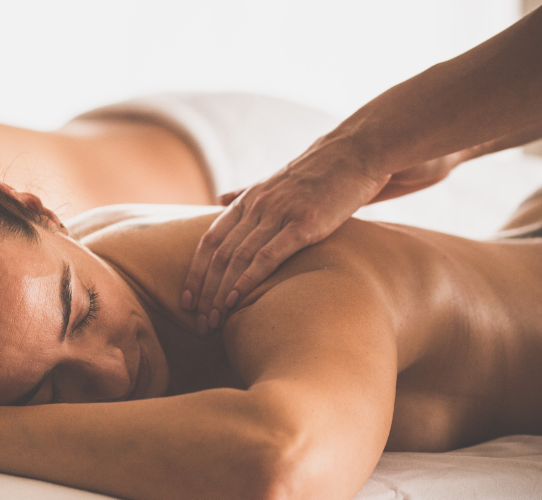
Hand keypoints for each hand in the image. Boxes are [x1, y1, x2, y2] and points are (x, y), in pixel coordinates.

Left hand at [181, 146, 385, 333]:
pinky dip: (248, 279)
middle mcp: (256, 207)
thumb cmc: (318, 173)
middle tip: (198, 322)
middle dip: (205, 292)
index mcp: (247, 200)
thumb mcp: (273, 181)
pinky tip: (237, 300)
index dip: (195, 273)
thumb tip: (219, 199)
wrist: (356, 152)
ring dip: (221, 293)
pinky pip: (267, 255)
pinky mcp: (303, 224)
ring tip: (213, 320)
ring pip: (238, 258)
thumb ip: (245, 194)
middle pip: (219, 255)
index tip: (186, 301)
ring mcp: (278, 214)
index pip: (209, 242)